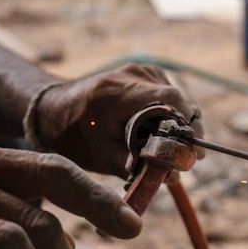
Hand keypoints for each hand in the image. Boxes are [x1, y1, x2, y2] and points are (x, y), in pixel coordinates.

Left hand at [35, 63, 204, 177]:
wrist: (52, 109)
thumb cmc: (73, 136)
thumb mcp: (102, 156)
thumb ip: (137, 167)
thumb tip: (174, 178)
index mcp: (120, 91)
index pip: (171, 100)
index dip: (189, 128)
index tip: (195, 154)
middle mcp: (134, 74)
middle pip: (179, 102)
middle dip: (187, 133)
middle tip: (187, 159)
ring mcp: (142, 71)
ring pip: (178, 101)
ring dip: (180, 126)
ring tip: (170, 149)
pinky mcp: (146, 74)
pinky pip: (171, 97)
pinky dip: (172, 117)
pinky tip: (160, 134)